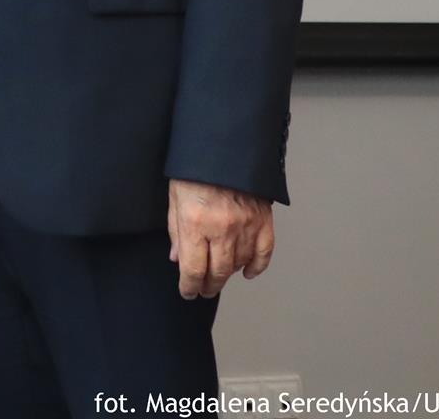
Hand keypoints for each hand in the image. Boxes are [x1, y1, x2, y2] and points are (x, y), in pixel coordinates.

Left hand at [166, 178, 273, 298]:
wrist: (224, 147)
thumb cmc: (194, 170)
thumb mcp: (174, 198)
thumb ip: (176, 232)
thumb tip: (177, 260)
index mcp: (196, 223)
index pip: (194, 269)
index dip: (189, 286)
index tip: (187, 292)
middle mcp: (222, 229)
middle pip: (218, 272)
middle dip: (209, 286)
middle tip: (204, 290)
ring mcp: (246, 226)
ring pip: (239, 265)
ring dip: (228, 277)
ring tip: (219, 279)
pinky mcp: (263, 220)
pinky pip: (264, 253)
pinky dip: (257, 267)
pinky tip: (247, 273)